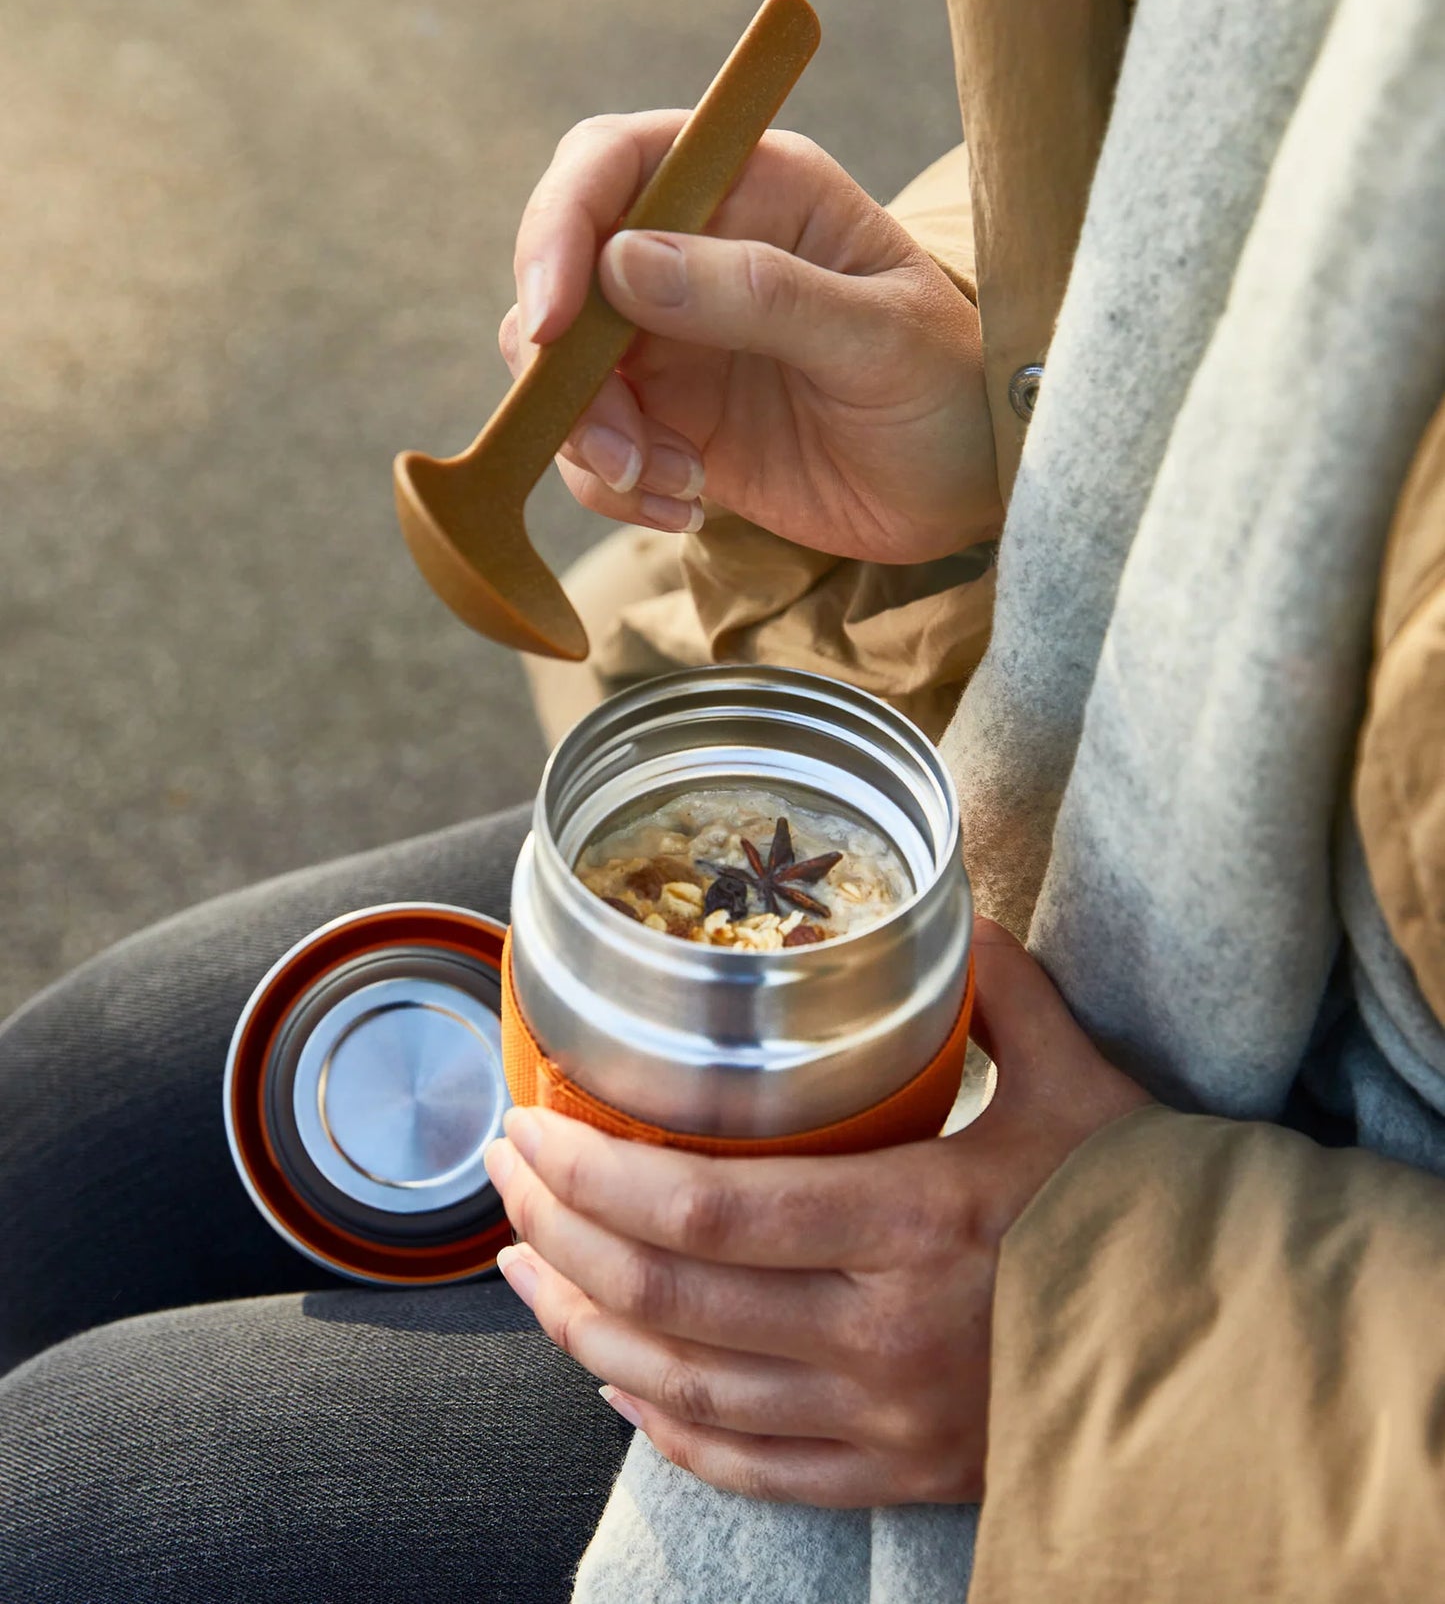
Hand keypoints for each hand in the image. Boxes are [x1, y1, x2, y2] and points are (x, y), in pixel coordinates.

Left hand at [482, 921, 1149, 1506]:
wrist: (1236, 1356)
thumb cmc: (1150, 1207)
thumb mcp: (1078, 1077)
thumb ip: (1000, 986)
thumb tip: (944, 909)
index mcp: (917, 1222)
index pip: (704, 1213)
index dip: (591, 1176)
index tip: (531, 1125)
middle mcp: (881, 1335)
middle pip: (665, 1302)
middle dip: (556, 1235)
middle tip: (505, 1177)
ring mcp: (882, 1422)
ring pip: (681, 1393)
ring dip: (580, 1329)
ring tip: (525, 1266)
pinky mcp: (894, 1474)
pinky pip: (742, 1468)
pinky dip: (659, 1424)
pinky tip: (617, 1377)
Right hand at [500, 114, 997, 562]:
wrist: (974, 487)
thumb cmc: (953, 385)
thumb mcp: (878, 336)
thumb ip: (759, 293)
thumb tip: (622, 263)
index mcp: (752, 188)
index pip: (612, 165)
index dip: (558, 227)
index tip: (550, 320)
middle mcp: (695, 252)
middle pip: (561, 272)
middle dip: (560, 363)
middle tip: (620, 444)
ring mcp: (673, 339)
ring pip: (560, 369)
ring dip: (588, 437)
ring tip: (674, 485)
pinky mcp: (668, 420)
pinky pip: (591, 444)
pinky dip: (614, 485)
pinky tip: (688, 506)